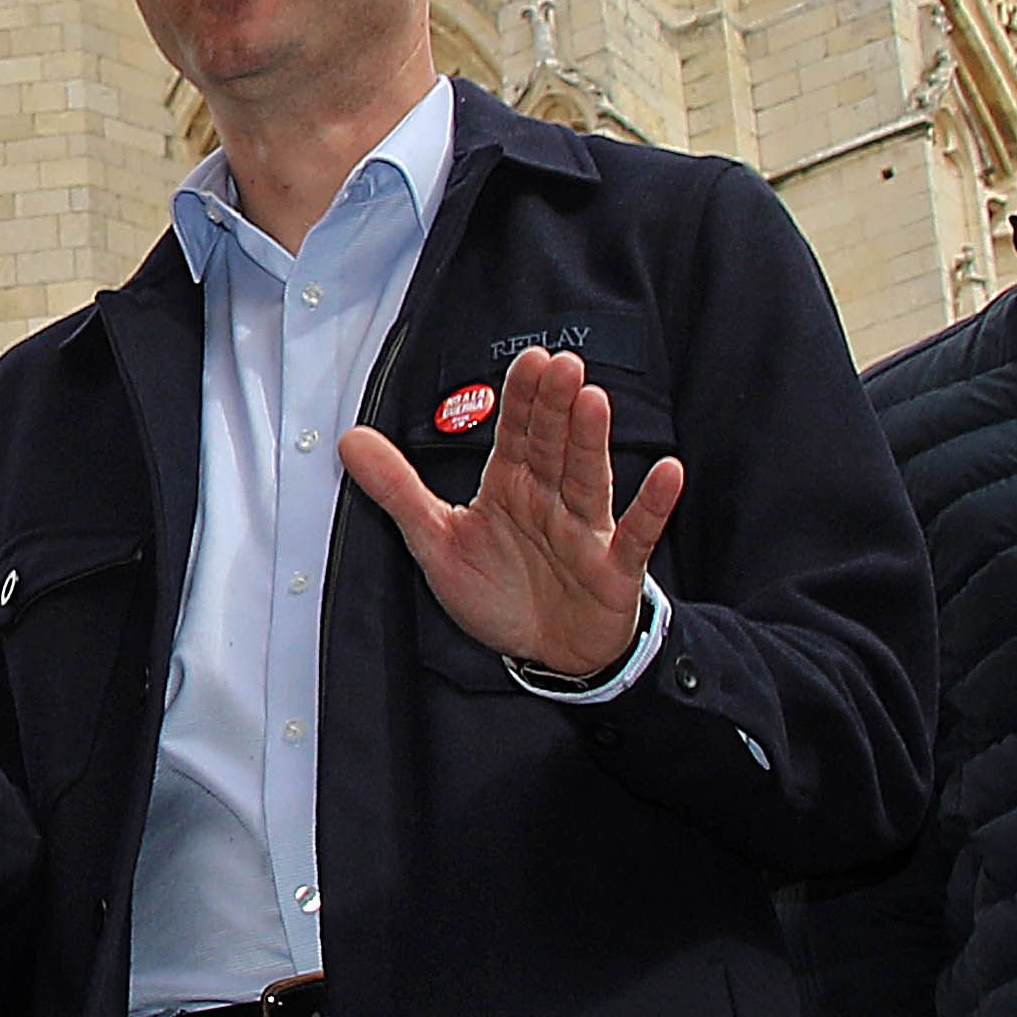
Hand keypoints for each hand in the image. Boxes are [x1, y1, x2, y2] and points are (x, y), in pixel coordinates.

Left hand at [339, 345, 682, 681]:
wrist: (547, 655)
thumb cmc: (500, 592)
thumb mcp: (435, 542)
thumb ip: (397, 490)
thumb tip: (349, 440)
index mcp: (511, 487)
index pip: (517, 434)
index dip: (522, 399)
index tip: (529, 361)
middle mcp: (551, 500)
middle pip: (553, 447)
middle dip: (555, 408)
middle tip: (560, 365)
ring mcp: (586, 531)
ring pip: (588, 479)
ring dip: (592, 442)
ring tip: (593, 402)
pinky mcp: (613, 568)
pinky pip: (635, 534)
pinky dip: (652, 506)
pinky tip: (667, 474)